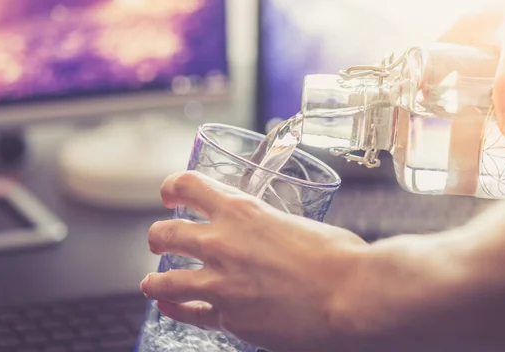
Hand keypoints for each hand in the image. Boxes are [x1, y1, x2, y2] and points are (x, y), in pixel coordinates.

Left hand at [141, 171, 400, 351]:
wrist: (352, 295)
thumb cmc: (339, 255)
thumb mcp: (298, 223)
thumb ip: (273, 227)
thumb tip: (273, 236)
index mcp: (242, 210)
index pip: (187, 185)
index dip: (171, 187)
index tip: (169, 194)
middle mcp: (221, 242)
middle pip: (164, 234)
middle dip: (157, 237)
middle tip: (160, 240)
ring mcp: (220, 283)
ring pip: (162, 279)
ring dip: (154, 278)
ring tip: (152, 280)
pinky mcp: (228, 318)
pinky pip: (187, 313)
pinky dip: (173, 308)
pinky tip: (168, 306)